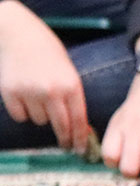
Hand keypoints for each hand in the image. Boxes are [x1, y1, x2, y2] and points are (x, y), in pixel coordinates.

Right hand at [0, 0, 87, 153]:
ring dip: (41, 116)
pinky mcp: (10, 92)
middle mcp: (51, 91)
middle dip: (65, 139)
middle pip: (61, 127)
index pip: (79, 121)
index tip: (81, 150)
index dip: (80, 139)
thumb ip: (74, 99)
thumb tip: (82, 129)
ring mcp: (29, 92)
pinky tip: (24, 96)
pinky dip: (22, 111)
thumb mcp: (70, 74)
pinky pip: (20, 116)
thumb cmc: (48, 54)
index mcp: (71, 86)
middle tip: (66, 145)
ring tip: (39, 97)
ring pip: (40, 121)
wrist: (19, 33)